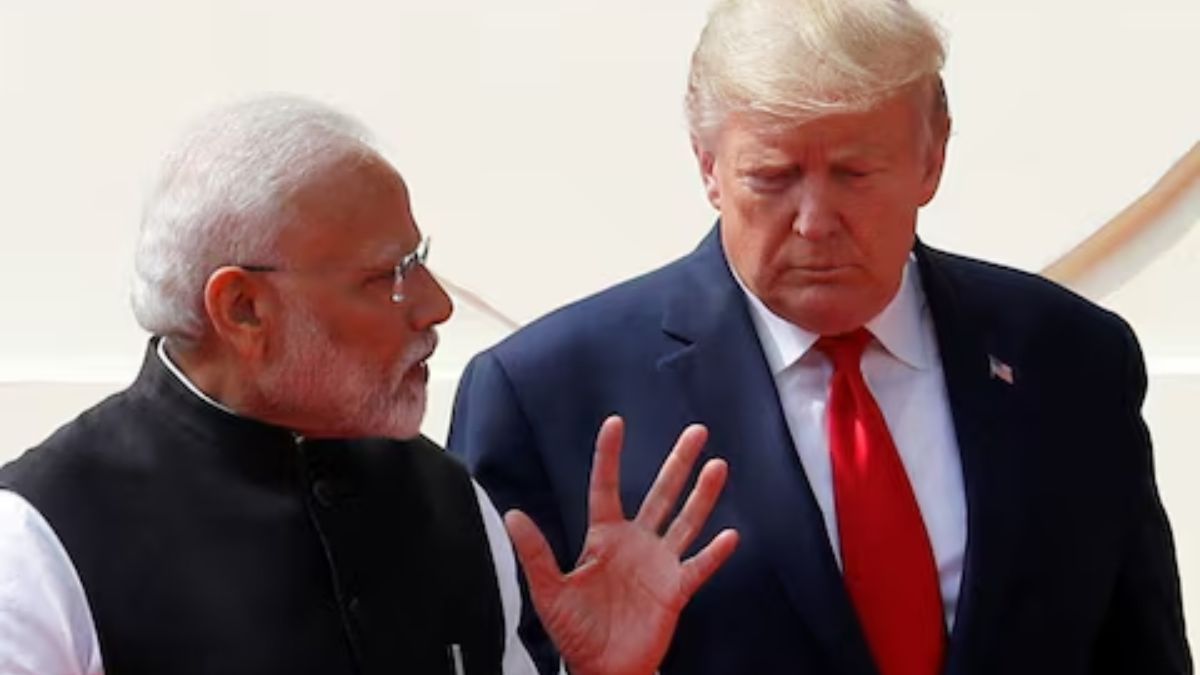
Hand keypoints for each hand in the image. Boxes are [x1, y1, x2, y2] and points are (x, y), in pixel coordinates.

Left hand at [504, 416, 738, 674]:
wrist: (602, 670)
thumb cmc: (575, 632)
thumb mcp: (549, 591)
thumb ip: (536, 553)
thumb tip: (513, 514)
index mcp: (603, 537)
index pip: (606, 487)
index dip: (610, 456)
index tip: (615, 423)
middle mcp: (636, 543)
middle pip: (661, 494)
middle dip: (678, 463)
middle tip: (697, 431)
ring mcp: (659, 565)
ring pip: (685, 521)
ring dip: (703, 495)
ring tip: (718, 466)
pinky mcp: (675, 590)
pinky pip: (698, 567)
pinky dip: (714, 553)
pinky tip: (730, 536)